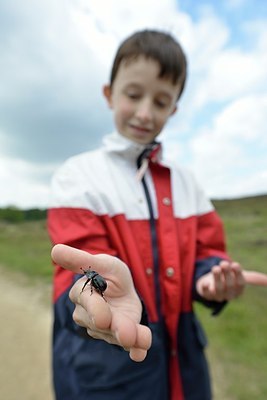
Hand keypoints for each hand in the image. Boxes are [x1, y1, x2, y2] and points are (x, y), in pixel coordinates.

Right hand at [51, 244, 151, 361]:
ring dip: (130, 338)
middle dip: (115, 327)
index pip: (86, 302)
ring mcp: (105, 329)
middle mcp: (89, 316)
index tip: (104, 317)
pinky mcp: (120, 337)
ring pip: (115, 335)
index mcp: (82, 294)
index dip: (95, 309)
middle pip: (100, 323)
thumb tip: (56, 249)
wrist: (124, 289)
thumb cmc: (108, 273)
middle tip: (126, 332)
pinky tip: (140, 354)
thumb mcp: (100, 263)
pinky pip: (129, 346)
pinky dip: (136, 350)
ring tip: (141, 339)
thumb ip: (81, 260)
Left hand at [196, 260, 266, 301]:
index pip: (240, 283)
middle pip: (229, 285)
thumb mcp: (240, 277)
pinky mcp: (205, 293)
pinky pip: (205, 293)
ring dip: (217, 277)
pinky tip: (205, 283)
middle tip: (224, 263)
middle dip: (227, 273)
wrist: (211, 285)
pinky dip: (205, 288)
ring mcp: (216, 295)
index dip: (238, 274)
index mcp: (238, 290)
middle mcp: (228, 294)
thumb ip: (254, 278)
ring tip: (216, 268)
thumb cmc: (228, 280)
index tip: (235, 264)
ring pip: (218, 288)